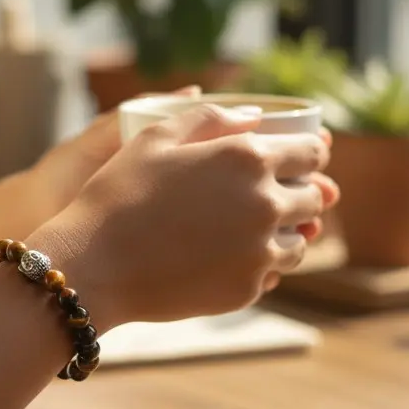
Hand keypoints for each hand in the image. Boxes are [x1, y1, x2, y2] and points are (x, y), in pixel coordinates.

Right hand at [31, 106, 335, 330]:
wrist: (93, 264)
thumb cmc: (118, 193)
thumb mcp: (156, 137)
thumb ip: (211, 118)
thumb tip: (254, 120)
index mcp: (248, 158)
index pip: (312, 153)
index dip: (306, 152)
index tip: (293, 158)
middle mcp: (266, 204)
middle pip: (314, 197)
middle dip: (297, 191)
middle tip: (264, 193)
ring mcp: (260, 252)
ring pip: (299, 240)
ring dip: (282, 230)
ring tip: (241, 228)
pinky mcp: (248, 289)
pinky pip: (270, 273)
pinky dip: (255, 263)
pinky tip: (219, 256)